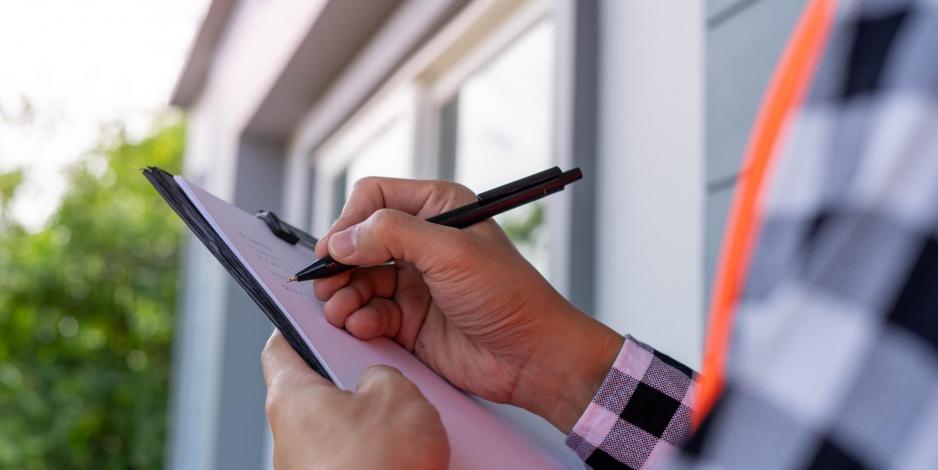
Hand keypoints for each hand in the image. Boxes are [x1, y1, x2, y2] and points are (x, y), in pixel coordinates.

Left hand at [262, 331, 448, 469]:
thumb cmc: (377, 466)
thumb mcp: (397, 394)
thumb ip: (383, 374)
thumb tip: (379, 382)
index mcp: (291, 396)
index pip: (280, 347)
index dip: (299, 327)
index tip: (315, 317)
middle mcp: (289, 435)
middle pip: (317, 390)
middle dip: (354, 380)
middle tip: (386, 372)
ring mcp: (307, 467)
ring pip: (340, 428)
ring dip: (373, 422)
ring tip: (409, 421)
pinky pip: (355, 458)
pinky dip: (379, 453)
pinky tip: (408, 455)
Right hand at [312, 177, 622, 432]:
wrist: (532, 356)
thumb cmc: (509, 295)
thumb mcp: (451, 252)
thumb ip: (392, 236)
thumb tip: (341, 239)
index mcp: (438, 208)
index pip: (374, 198)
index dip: (349, 221)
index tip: (334, 249)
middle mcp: (422, 242)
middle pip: (358, 241)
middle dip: (339, 263)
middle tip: (326, 283)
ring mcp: (414, 282)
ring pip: (358, 280)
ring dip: (343, 295)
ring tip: (340, 310)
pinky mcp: (409, 320)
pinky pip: (369, 313)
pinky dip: (358, 319)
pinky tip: (362, 326)